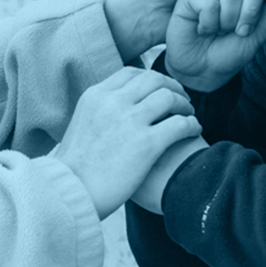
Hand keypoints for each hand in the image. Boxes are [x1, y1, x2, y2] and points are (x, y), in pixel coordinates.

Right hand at [51, 68, 202, 219]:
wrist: (71, 192)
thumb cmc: (75, 168)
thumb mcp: (82, 125)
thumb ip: (101, 111)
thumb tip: (116, 110)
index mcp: (96, 95)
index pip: (131, 73)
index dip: (152, 79)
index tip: (161, 89)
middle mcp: (113, 102)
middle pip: (154, 80)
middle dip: (172, 87)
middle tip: (181, 99)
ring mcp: (130, 121)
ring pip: (169, 98)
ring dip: (184, 105)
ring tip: (189, 115)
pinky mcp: (147, 144)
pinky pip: (180, 124)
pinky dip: (192, 124)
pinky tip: (194, 131)